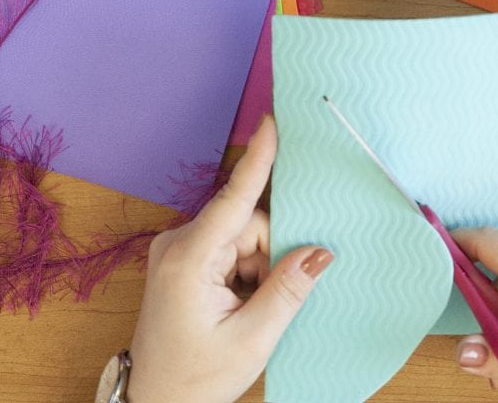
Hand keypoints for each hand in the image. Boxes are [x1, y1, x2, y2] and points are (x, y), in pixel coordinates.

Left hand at [127, 116, 332, 402]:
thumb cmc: (195, 378)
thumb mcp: (252, 339)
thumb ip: (287, 289)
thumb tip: (320, 250)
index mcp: (188, 259)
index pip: (233, 200)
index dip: (258, 160)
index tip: (272, 121)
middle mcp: (177, 244)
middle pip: (247, 223)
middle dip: (269, 254)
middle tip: (266, 301)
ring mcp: (177, 251)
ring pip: (242, 237)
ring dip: (258, 268)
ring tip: (248, 311)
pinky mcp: (183, 260)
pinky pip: (229, 249)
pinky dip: (245, 271)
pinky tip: (241, 303)